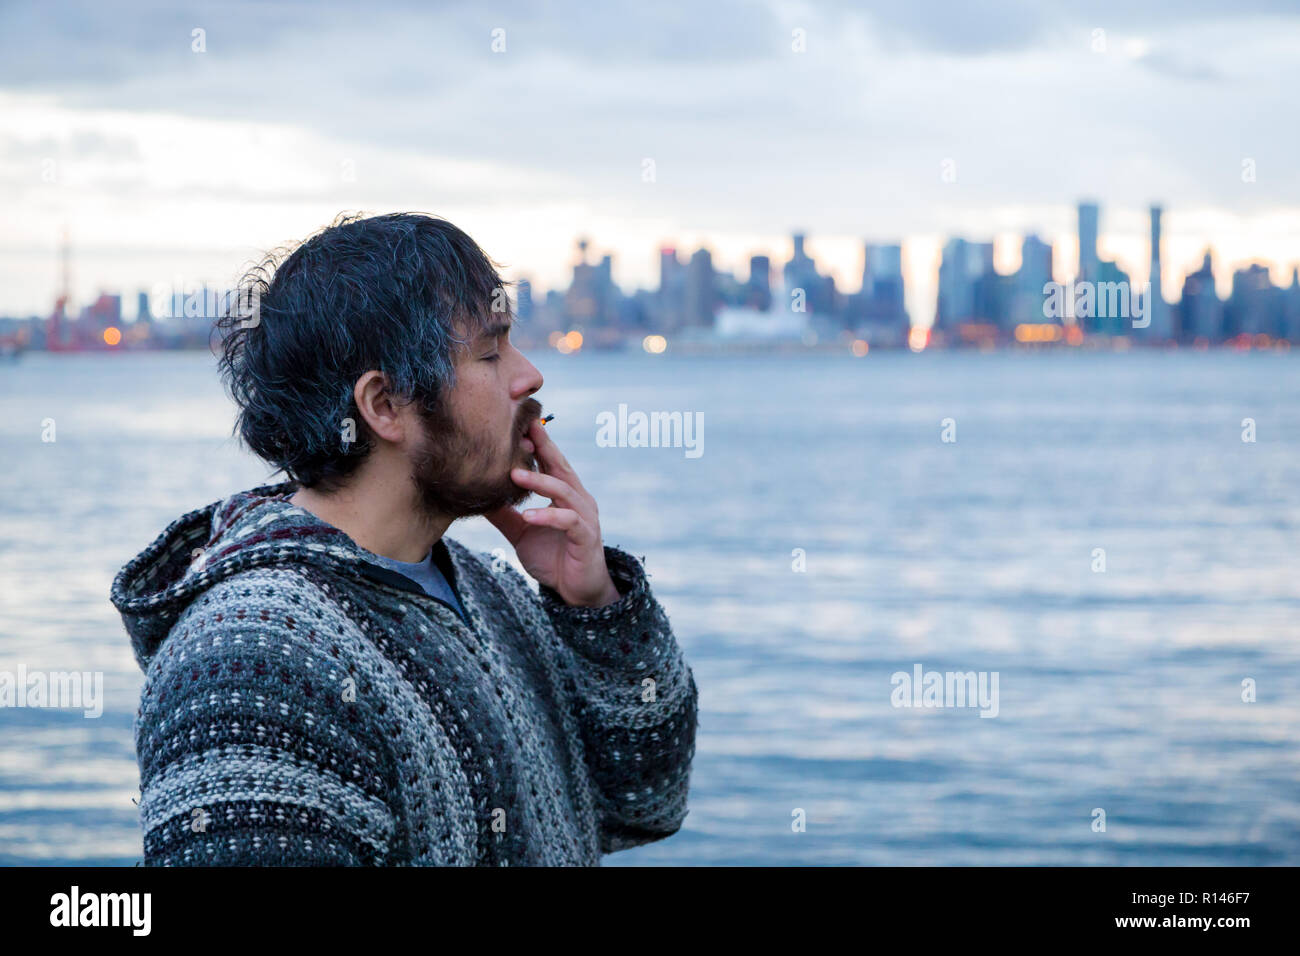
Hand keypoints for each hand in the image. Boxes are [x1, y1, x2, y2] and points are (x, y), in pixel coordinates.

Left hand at [485, 418, 620, 607]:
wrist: (578, 591)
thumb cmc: (554, 558)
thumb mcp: (522, 533)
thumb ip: (505, 514)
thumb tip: (478, 497)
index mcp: (564, 493)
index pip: (550, 461)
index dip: (536, 442)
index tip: (516, 424)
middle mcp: (577, 498)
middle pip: (560, 466)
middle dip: (542, 446)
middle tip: (522, 428)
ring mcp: (584, 516)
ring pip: (562, 490)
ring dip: (539, 481)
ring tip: (514, 474)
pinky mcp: (585, 536)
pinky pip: (567, 521)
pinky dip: (547, 516)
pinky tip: (528, 516)